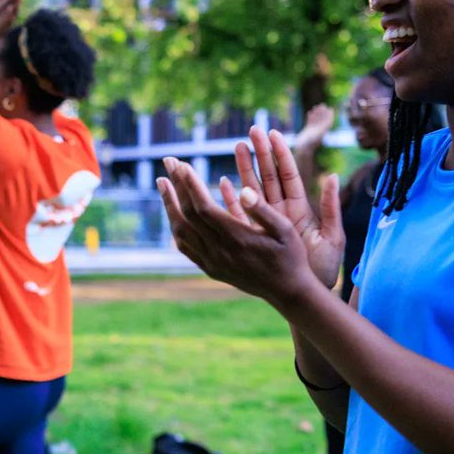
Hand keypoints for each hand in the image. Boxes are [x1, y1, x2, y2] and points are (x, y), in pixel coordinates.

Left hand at [156, 157, 319, 308]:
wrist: (287, 292)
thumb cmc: (290, 256)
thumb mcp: (285, 230)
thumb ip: (263, 210)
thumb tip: (244, 189)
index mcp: (237, 238)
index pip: (203, 207)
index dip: (190, 184)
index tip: (181, 164)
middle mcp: (220, 252)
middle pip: (188, 215)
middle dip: (176, 186)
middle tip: (168, 161)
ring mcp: (213, 263)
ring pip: (181, 232)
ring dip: (170, 206)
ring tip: (163, 183)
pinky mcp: (211, 269)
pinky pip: (186, 247)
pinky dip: (176, 226)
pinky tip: (173, 212)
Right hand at [233, 126, 343, 289]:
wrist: (309, 294)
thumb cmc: (323, 268)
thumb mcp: (332, 237)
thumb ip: (331, 207)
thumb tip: (333, 175)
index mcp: (300, 209)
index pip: (288, 175)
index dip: (281, 154)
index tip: (274, 133)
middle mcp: (281, 212)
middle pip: (268, 176)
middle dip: (261, 153)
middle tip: (252, 130)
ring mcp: (266, 223)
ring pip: (253, 190)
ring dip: (245, 169)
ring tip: (238, 146)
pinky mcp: (254, 236)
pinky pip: (240, 214)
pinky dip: (232, 198)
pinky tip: (224, 182)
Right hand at [293, 104, 334, 153]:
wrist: (301, 150)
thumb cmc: (308, 145)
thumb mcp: (315, 137)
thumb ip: (321, 131)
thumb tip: (326, 126)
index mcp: (322, 132)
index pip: (327, 123)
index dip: (329, 116)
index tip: (331, 109)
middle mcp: (318, 131)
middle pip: (322, 120)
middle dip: (323, 113)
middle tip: (323, 105)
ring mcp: (312, 131)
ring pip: (315, 121)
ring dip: (316, 114)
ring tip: (316, 107)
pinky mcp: (307, 132)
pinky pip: (309, 123)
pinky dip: (310, 118)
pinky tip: (309, 112)